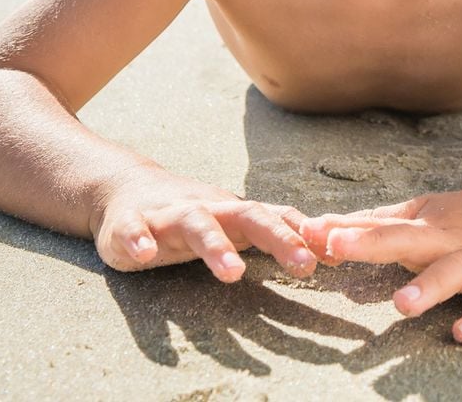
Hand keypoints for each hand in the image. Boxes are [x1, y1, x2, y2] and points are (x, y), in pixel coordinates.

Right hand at [91, 165, 317, 281]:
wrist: (125, 189)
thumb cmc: (193, 214)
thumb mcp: (236, 221)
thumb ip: (279, 232)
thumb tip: (335, 251)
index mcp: (234, 213)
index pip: (277, 219)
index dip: (307, 238)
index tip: (337, 260)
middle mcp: (208, 209)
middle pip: (248, 216)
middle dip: (278, 238)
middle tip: (305, 266)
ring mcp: (168, 215)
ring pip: (196, 224)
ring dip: (216, 246)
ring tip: (232, 273)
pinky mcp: (127, 225)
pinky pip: (132, 231)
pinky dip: (138, 240)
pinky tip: (143, 253)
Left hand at [300, 173, 461, 342]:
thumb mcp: (424, 213)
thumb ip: (376, 224)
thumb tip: (319, 228)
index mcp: (426, 224)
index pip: (377, 224)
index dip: (343, 229)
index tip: (305, 231)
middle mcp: (451, 238)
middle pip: (407, 238)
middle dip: (370, 243)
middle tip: (334, 247)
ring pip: (454, 272)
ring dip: (428, 286)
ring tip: (400, 305)